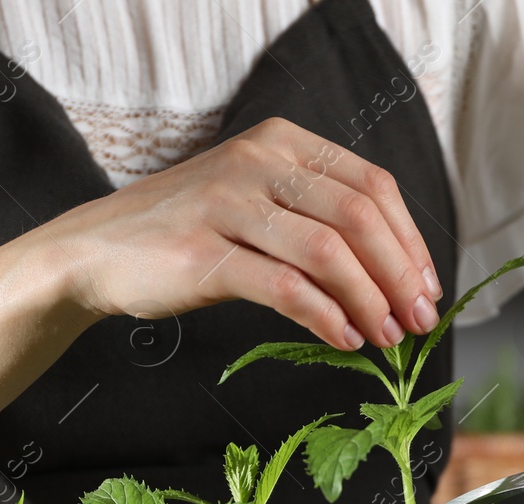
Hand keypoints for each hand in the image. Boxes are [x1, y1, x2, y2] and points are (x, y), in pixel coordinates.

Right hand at [57, 117, 441, 349]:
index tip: (428, 287)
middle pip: (358, 216)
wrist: (95, 251)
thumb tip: (392, 275)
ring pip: (329, 252)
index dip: (409, 239)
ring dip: (371, 301)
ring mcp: (229, 205)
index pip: (371, 185)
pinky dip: (325, 317)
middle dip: (400, 274)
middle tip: (420, 319)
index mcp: (280, 142)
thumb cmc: (187, 233)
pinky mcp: (205, 255)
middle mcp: (258, 163)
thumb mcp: (256, 204)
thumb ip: (315, 221)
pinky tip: (345, 339)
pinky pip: (285, 287)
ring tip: (389, 336)